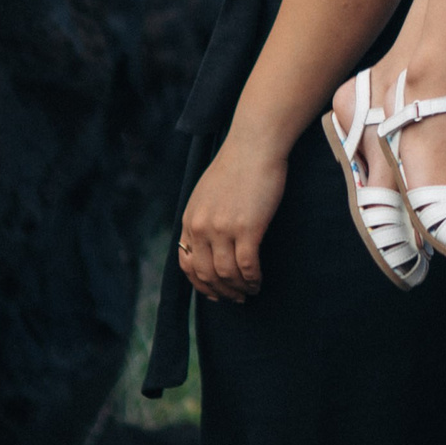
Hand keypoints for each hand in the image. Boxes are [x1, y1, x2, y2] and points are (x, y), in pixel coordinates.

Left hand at [179, 131, 287, 302]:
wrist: (255, 145)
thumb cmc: (236, 165)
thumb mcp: (207, 193)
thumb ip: (203, 217)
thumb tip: (208, 241)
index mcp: (190, 220)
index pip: (187, 265)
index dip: (201, 284)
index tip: (215, 292)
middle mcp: (201, 228)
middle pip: (206, 274)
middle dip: (221, 292)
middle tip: (236, 299)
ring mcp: (223, 229)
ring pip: (226, 274)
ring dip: (238, 289)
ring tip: (250, 291)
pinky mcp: (247, 228)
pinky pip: (247, 265)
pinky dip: (252, 278)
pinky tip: (258, 280)